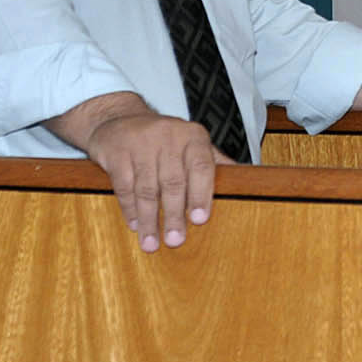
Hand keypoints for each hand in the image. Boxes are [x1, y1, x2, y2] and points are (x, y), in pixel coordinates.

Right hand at [49, 92, 234, 251]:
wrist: (119, 118)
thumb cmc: (164, 139)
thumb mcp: (191, 143)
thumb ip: (214, 162)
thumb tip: (245, 182)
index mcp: (193, 136)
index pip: (202, 167)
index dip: (201, 194)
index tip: (200, 220)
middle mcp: (169, 136)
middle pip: (173, 182)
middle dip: (174, 214)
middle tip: (175, 241)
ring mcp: (141, 143)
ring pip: (147, 187)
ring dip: (150, 219)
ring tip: (151, 243)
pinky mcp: (116, 151)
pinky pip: (124, 185)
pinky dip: (129, 208)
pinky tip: (135, 225)